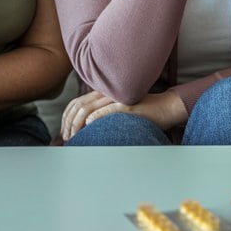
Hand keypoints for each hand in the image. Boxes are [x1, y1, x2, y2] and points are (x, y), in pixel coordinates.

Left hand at [60, 89, 187, 140]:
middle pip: (79, 105)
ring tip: (74, 136)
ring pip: (89, 107)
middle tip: (66, 138)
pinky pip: (109, 109)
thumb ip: (103, 113)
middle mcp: (109, 93)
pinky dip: (97, 115)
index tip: (64, 131)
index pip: (77, 102)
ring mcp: (118, 98)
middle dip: (68, 123)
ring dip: (78, 123)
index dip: (66, 117)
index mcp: (105, 93)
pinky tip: (90, 124)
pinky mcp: (128, 105)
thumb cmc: (143, 112)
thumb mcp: (119, 110)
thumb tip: (86, 126)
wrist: (166, 107)